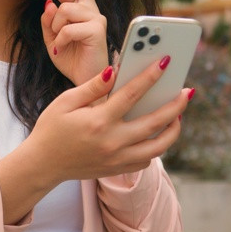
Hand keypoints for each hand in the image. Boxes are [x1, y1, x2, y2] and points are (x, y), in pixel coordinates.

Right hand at [0, 57, 191, 223]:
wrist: (43, 165)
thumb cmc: (51, 129)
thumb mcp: (65, 102)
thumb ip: (92, 86)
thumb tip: (115, 69)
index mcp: (98, 121)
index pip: (132, 94)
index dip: (150, 76)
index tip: (165, 62)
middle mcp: (112, 142)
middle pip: (155, 122)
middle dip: (175, 104)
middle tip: (188, 91)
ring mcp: (117, 159)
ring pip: (158, 146)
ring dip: (173, 129)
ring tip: (179, 114)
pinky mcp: (117, 169)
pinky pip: (146, 159)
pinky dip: (156, 146)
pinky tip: (157, 133)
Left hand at [41, 0, 108, 84]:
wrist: (86, 81)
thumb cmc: (72, 59)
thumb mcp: (52, 38)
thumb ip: (48, 21)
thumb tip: (49, 3)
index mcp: (81, 7)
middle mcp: (90, 8)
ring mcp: (96, 18)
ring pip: (65, 8)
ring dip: (55, 26)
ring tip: (58, 41)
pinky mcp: (97, 30)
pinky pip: (68, 28)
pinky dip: (59, 40)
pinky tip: (61, 48)